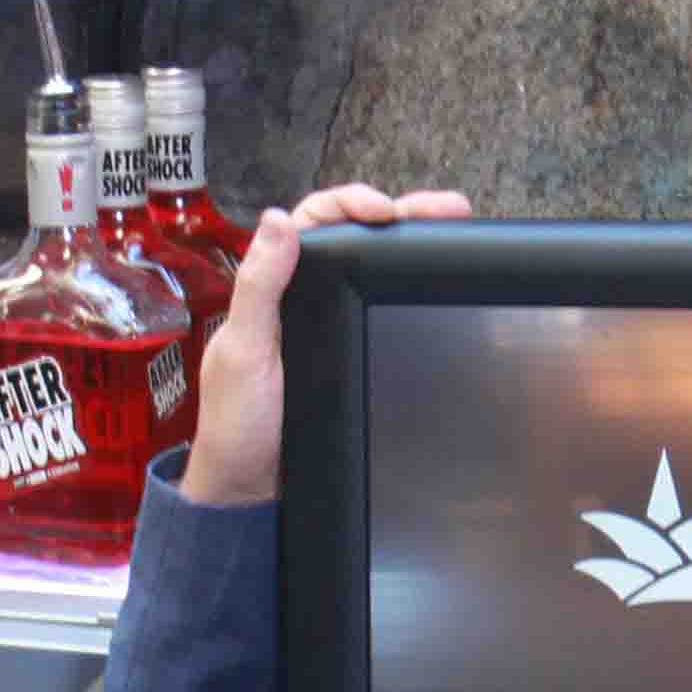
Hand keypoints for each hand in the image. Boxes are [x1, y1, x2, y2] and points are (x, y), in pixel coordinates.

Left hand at [185, 183, 475, 507]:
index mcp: (271, 286)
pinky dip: (406, 294)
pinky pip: (377, 312)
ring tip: (455, 237)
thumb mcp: (244, 352)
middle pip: (353, 238)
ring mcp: (326, 325)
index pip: (313, 221)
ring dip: (411, 249)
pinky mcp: (346, 353)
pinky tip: (433, 291)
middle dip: (402, 215)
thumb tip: (279, 222)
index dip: (349, 204)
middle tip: (448, 212)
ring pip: (371, 272)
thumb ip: (259, 287)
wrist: (252, 487)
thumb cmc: (237, 424)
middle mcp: (299, 297)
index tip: (383, 212)